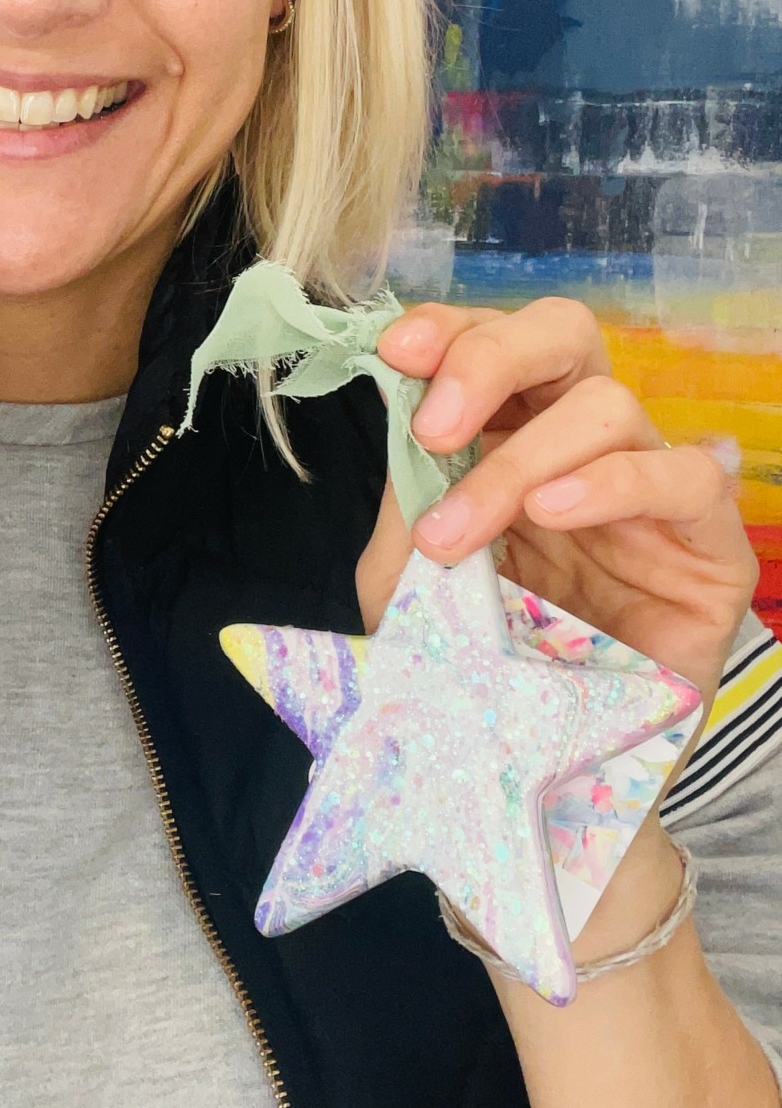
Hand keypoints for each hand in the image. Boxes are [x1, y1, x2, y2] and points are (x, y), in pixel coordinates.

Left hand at [354, 298, 757, 704]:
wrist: (528, 777)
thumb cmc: (469, 672)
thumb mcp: (408, 579)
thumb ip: (408, 494)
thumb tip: (404, 410)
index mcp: (510, 435)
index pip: (496, 342)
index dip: (451, 330)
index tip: (398, 350)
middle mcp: (583, 448)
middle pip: (566, 337)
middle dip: (492, 359)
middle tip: (436, 427)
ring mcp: (650, 491)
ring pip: (611, 407)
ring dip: (522, 460)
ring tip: (462, 532)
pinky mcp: (708, 549)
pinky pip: (686, 478)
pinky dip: (611, 483)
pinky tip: (555, 515)